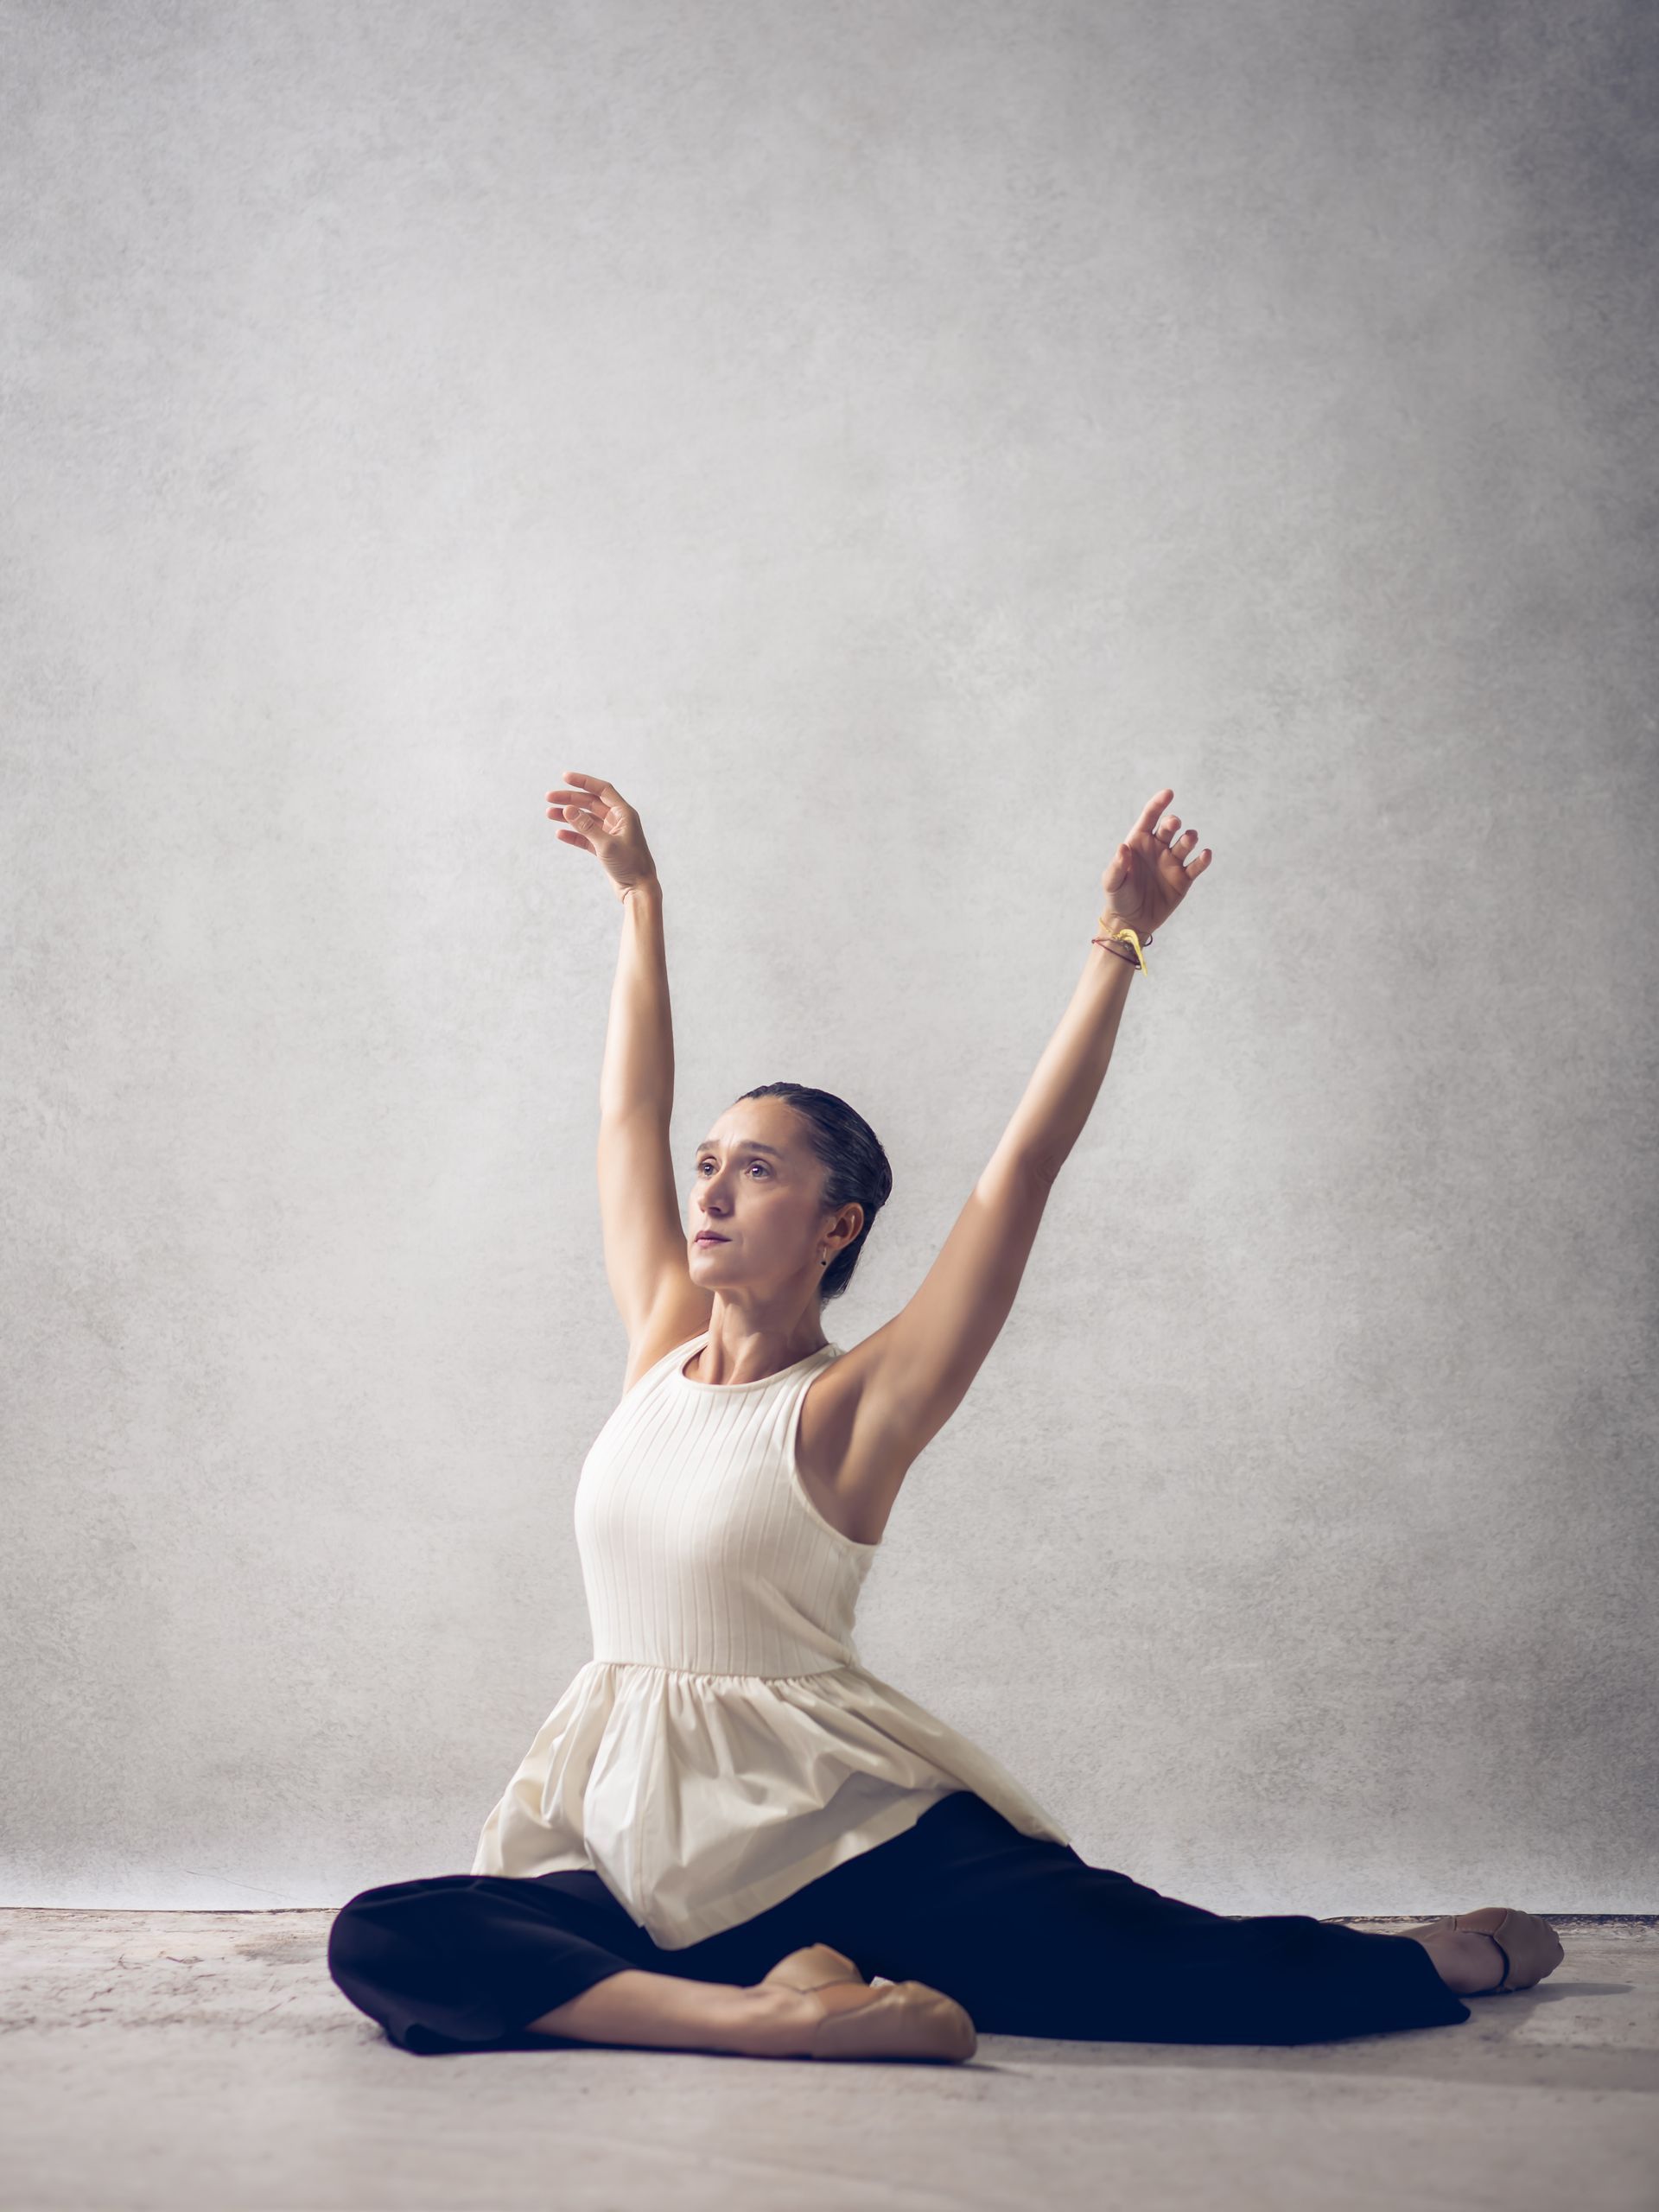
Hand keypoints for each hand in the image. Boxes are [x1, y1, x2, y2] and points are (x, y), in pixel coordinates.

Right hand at [546, 772, 659, 901]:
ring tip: (549, 814)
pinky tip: (560, 834)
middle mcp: (618, 821)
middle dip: (570, 799)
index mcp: (624, 814)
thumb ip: (586, 827)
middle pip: (590, 803)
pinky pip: (586, 837)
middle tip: (549, 798)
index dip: (584, 782)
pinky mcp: (605, 849)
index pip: (602, 790)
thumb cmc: (630, 865)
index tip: (564, 777)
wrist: (639, 890)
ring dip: (568, 816)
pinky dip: (573, 835)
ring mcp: (611, 834)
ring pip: (586, 820)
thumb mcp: (606, 844)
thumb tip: (568, 809)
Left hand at [1098, 787, 1212, 940]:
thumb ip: (1117, 866)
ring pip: (1185, 843)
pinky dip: (1203, 859)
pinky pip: (1196, 866)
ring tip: (1188, 839)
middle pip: (1169, 828)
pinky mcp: (1184, 879)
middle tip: (1174, 824)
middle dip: (1173, 823)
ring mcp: (1172, 862)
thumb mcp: (1112, 883)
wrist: (1131, 921)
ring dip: (1189, 839)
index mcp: (1139, 842)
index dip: (1159, 804)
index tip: (1169, 793)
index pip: (1150, 817)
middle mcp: (1158, 848)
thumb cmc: (1118, 897)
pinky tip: (1205, 855)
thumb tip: (1123, 848)